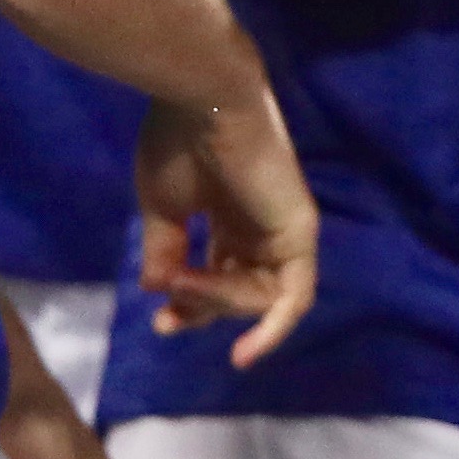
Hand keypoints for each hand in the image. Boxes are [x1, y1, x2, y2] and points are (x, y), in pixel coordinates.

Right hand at [136, 79, 319, 368]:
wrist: (203, 105)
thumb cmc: (178, 144)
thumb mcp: (164, 209)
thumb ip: (166, 252)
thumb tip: (160, 292)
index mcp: (231, 217)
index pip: (219, 276)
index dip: (191, 305)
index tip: (160, 320)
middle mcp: (262, 226)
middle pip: (240, 291)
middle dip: (202, 311)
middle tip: (168, 316)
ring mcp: (284, 230)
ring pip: (257, 297)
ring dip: (215, 304)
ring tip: (185, 282)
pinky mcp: (299, 233)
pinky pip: (293, 294)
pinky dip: (273, 327)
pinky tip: (245, 353)